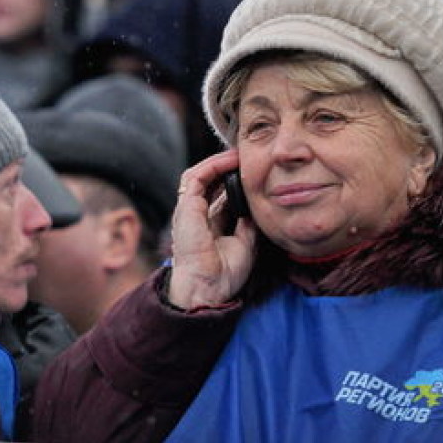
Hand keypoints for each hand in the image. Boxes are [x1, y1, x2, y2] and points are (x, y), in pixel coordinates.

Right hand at [167, 150, 258, 309]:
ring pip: (200, 175)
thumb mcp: (245, 243)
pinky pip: (197, 177)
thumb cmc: (223, 274)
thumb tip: (256, 207)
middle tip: (248, 159)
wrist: (208, 288)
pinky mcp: (186, 207)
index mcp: (208, 225)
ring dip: (219, 162)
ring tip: (239, 155)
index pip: (219, 195)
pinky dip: (213, 165)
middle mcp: (196, 215)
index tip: (254, 174)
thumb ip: (247, 224)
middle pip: (209, 181)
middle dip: (226, 167)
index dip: (234, 182)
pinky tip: (231, 161)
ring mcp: (189, 210)